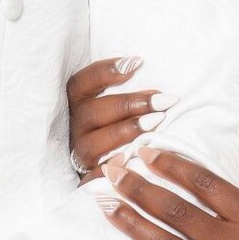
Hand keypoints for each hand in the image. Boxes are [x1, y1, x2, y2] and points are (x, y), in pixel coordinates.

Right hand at [66, 55, 165, 179]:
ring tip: (157, 123)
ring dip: (126, 132)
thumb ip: (122, 88)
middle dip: (128, 104)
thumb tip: (144, 67)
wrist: (100, 162)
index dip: (105, 72)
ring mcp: (80, 154)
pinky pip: (96, 177)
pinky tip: (137, 160)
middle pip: (92, 113)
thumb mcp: (113, 102)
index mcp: (77, 104)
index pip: (81, 83)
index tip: (137, 62)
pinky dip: (114, 169)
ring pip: (93, 144)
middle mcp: (75, 128)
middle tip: (163, 100)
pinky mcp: (87, 177)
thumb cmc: (116, 123)